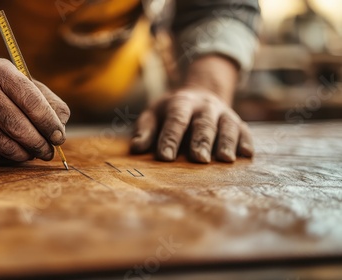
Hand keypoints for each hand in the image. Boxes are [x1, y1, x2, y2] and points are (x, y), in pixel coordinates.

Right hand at [0, 34, 69, 161]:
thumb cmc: (6, 88)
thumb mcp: (29, 83)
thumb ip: (51, 104)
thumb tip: (60, 131)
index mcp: (2, 72)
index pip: (31, 102)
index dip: (49, 123)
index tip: (59, 137)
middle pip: (17, 126)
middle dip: (39, 144)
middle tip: (49, 152)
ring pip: (4, 145)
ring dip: (25, 154)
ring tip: (34, 153)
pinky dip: (7, 157)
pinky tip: (13, 150)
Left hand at [130, 86, 252, 162]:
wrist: (201, 94)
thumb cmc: (171, 112)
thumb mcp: (154, 114)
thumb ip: (145, 130)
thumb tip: (136, 148)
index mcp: (181, 103)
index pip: (175, 120)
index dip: (170, 138)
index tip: (165, 157)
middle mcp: (205, 106)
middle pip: (204, 123)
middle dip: (202, 140)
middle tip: (199, 159)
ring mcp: (223, 113)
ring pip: (227, 126)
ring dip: (227, 142)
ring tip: (225, 159)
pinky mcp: (238, 122)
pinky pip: (244, 131)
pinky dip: (246, 142)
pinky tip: (247, 155)